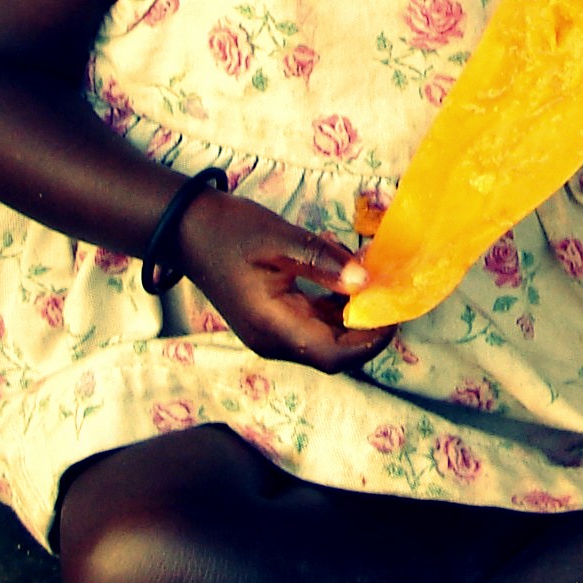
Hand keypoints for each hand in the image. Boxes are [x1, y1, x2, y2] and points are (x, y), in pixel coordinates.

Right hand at [177, 190, 396, 372]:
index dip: (370, 341)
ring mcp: (270, 333)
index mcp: (273, 327)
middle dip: (366, 326)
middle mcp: (273, 341)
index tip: (394, 313)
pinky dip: (333, 305)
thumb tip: (365, 282)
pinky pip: (311, 323)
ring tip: (370, 277)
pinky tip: (344, 274)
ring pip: (324, 337)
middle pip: (332, 350)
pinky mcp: (271, 320)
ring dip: (351, 314)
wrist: (187, 228)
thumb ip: (324, 262)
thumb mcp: (280, 239)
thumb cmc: (230, 230)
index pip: (334, 355)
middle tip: (390, 292)